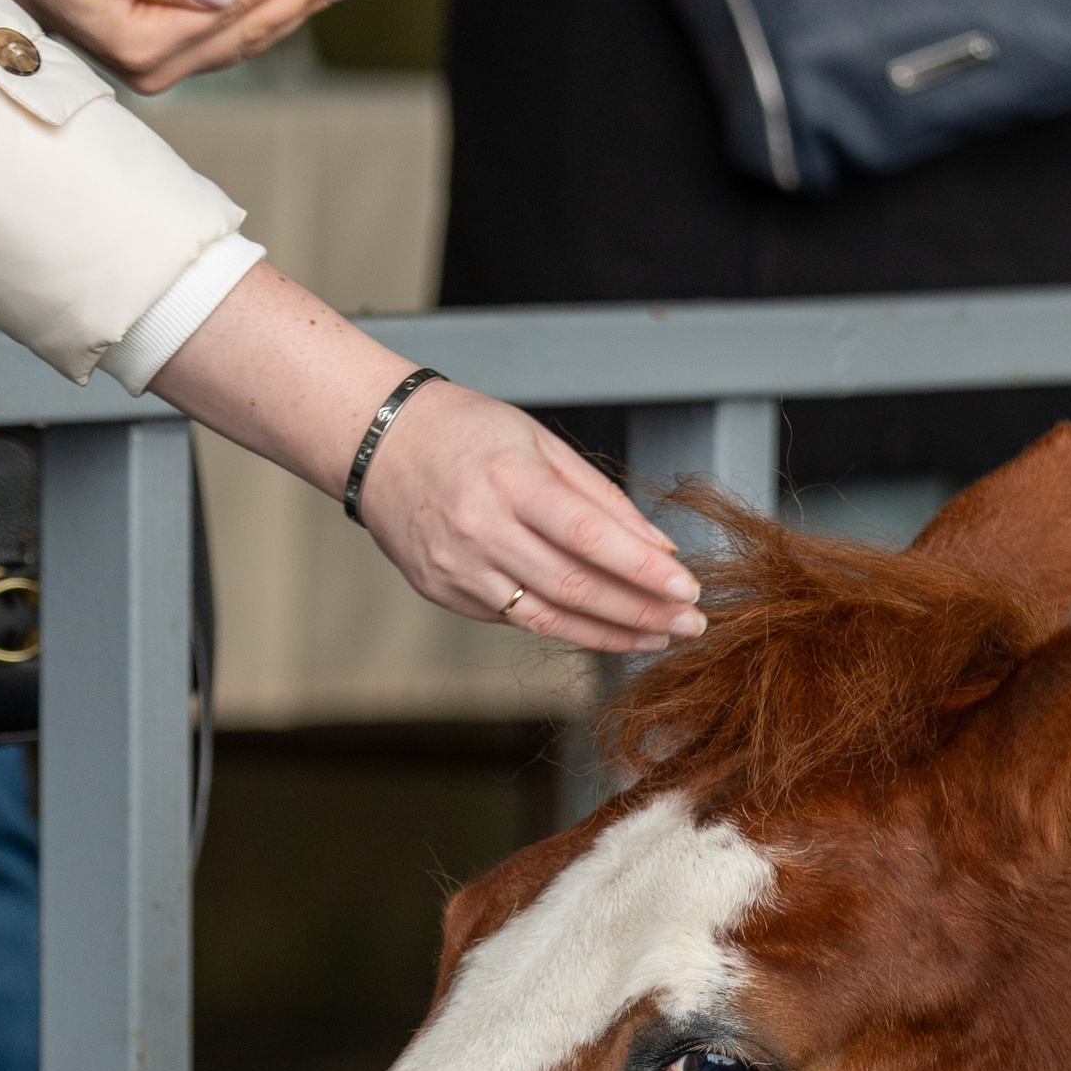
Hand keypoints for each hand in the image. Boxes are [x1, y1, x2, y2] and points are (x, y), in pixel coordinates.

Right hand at [356, 389, 709, 651]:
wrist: (379, 444)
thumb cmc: (467, 433)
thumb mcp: (539, 442)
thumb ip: (601, 497)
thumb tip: (660, 547)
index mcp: (509, 480)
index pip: (589, 536)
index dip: (643, 569)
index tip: (688, 587)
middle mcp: (480, 529)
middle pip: (575, 586)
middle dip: (641, 611)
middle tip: (691, 623)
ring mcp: (458, 567)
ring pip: (547, 618)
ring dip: (611, 633)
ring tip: (658, 636)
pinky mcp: (445, 593)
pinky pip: (516, 619)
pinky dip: (566, 625)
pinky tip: (603, 627)